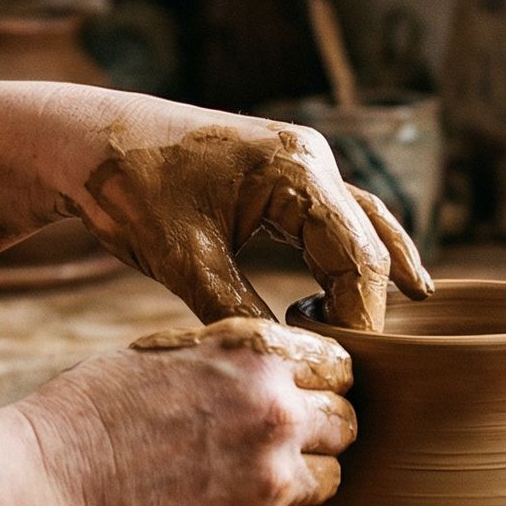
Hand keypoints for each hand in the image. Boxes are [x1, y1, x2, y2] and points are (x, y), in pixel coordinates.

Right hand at [18, 318, 355, 505]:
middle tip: (275, 442)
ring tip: (245, 478)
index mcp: (257, 355)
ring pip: (331, 479)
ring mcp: (272, 480)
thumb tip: (283, 375)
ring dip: (300, 478)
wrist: (44, 488)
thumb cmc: (91, 412)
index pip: (341, 365)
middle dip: (320, 430)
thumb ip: (238, 364)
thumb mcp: (171, 354)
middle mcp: (278, 413)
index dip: (321, 381)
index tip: (301, 393)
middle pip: (346, 424)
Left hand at [57, 92, 431, 331]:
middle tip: (360, 362)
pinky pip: (339, 218)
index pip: (356, 258)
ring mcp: (302, 161)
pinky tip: (384, 277)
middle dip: (368, 305)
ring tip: (419, 306)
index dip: (358, 319)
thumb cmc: (128, 190)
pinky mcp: (286, 173)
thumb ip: (238, 310)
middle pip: (369, 244)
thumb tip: (285, 362)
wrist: (86, 140)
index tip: (344, 366)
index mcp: (296, 170)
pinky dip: (357, 252)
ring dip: (380, 272)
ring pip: (363, 226)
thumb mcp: (183, 261)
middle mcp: (311, 158)